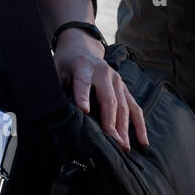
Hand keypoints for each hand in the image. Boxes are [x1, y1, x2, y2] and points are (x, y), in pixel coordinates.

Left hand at [53, 30, 148, 150]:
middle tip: (112, 142)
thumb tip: (51, 109)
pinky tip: (143, 141)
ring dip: (125, 128)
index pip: (82, 82)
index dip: (83, 96)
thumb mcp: (55, 69)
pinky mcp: (124, 88)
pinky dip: (139, 125)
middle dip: (111, 122)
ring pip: (124, 106)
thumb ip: (55, 86)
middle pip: (109, 99)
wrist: (82, 47)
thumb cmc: (66, 63)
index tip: (84, 111)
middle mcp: (104, 72)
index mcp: (83, 66)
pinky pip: (135, 107)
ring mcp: (117, 80)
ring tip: (124, 147)